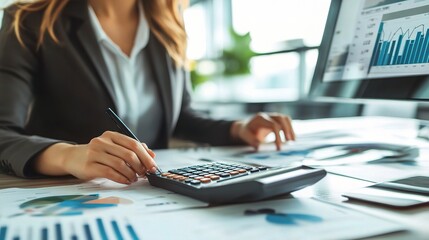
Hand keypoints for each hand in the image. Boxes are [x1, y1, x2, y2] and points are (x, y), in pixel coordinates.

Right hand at [34, 131, 156, 183]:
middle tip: (144, 174)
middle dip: (140, 166)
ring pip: (120, 164)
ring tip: (134, 178)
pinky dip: (122, 178)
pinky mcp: (89, 166)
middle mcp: (102, 142)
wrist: (72, 157)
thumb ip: (132, 149)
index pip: (134, 144)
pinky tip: (126, 181)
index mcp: (111, 135)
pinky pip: (110, 173)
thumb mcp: (114, 147)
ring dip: (131, 174)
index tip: (153, 166)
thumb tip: (152, 155)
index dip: (146, 156)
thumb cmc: (98, 153)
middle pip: (128, 154)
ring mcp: (94, 153)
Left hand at [231, 113, 294, 150]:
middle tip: (290, 142)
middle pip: (281, 118)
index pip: (273, 125)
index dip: (278, 136)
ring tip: (293, 140)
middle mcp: (268, 115)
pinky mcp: (276, 119)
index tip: (279, 148)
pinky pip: (286, 121)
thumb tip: (259, 146)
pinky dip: (290, 128)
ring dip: (290, 129)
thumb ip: (252, 141)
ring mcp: (273, 116)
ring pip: (285, 118)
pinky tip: (292, 137)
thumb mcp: (246, 136)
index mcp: (260, 118)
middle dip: (287, 130)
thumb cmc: (247, 132)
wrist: (246, 127)